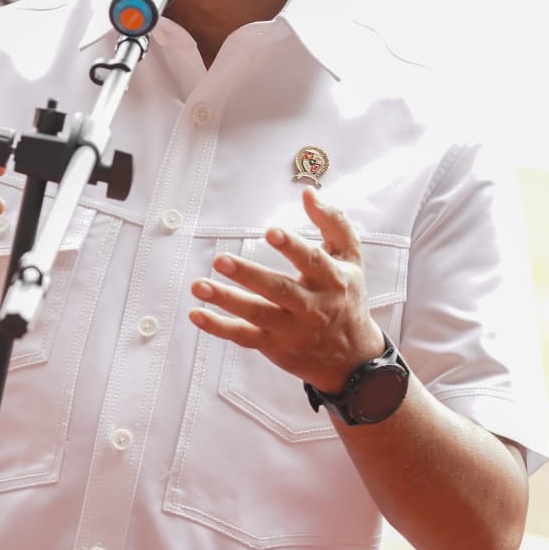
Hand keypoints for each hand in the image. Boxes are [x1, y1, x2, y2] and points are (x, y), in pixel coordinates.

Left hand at [188, 187, 383, 393]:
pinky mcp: (274, 346)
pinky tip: (197, 314)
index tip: (270, 232)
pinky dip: (219, 327)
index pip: (312, 262)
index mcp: (332, 281)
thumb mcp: (350, 258)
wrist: (352, 356)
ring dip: (226, 300)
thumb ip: (333, 222)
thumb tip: (308, 192)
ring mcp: (291, 329)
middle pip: (278, 290)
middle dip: (249, 275)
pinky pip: (243, 337)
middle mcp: (312, 307)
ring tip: (198, 285)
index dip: (291, 247)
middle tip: (221, 260)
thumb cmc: (345, 296)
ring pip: (256, 314)